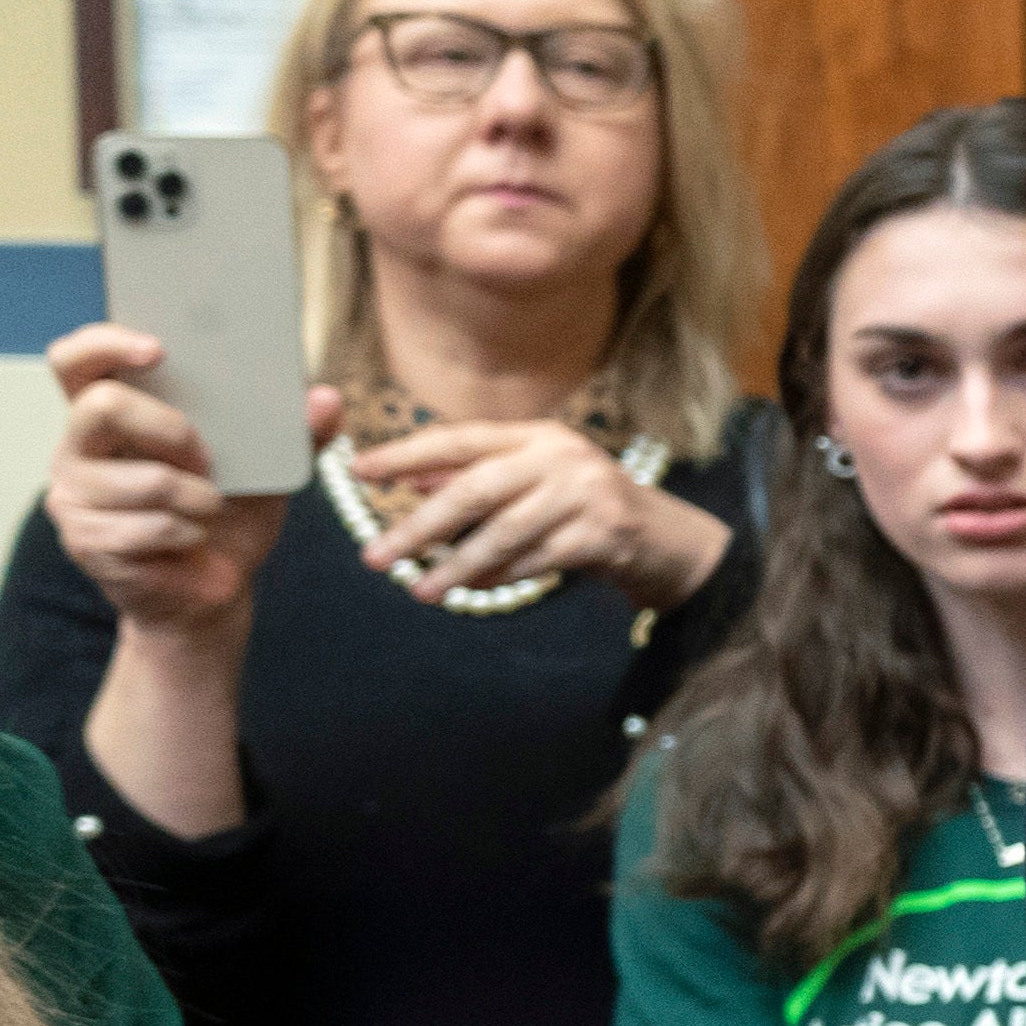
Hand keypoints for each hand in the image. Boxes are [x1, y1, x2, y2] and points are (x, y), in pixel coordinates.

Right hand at [44, 329, 330, 640]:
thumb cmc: (231, 514)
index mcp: (112, 413)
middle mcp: (78, 447)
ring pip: (143, 479)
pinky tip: (192, 540)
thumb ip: (296, 431)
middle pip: (102, 407)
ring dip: (199, 498)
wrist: (216, 588)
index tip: (159, 349)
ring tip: (209, 508)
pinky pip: (150, 527)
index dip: (107, 343)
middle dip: (172, 429)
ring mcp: (73, 495)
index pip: (76, 360)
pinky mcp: (85, 541)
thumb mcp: (269, 468)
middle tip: (208, 457)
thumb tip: (328, 398)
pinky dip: (189, 534)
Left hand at [350, 417, 730, 610]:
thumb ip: (477, 478)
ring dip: (456, 565)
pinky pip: (537, 559)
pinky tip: (474, 588)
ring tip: (420, 590)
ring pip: (504, 532)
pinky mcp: (604, 533)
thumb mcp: (533, 483)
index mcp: (536, 436)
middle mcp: (561, 456)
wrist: (666, 540)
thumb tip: (410, 480)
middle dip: (420, 526)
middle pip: (475, 489)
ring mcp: (586, 493)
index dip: (406, 454)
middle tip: (376, 555)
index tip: (359, 470)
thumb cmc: (585, 509)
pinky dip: (501, 576)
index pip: (459, 439)